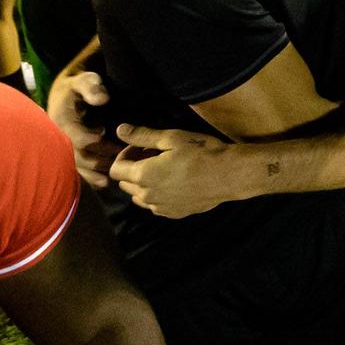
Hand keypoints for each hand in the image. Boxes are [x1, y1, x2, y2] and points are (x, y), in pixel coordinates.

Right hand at [45, 69, 123, 187]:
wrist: (63, 94)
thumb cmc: (78, 86)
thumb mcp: (84, 80)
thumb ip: (92, 88)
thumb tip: (103, 99)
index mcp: (63, 122)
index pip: (81, 140)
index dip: (101, 146)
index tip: (120, 148)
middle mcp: (59, 138)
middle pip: (80, 158)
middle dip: (101, 163)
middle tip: (124, 165)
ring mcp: (61, 148)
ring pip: (78, 168)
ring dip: (96, 175)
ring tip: (116, 178)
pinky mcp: (66, 154)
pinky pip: (76, 170)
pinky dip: (90, 178)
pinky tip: (105, 182)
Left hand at [108, 123, 241, 217]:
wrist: (229, 175)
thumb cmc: (201, 152)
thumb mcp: (172, 138)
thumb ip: (142, 135)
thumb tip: (119, 130)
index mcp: (142, 175)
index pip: (116, 169)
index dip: (124, 154)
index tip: (140, 147)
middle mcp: (147, 195)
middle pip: (125, 184)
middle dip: (133, 168)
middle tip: (153, 155)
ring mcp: (160, 207)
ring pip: (139, 196)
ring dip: (144, 183)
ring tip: (163, 169)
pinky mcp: (173, 214)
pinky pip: (155, 205)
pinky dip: (157, 194)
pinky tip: (175, 182)